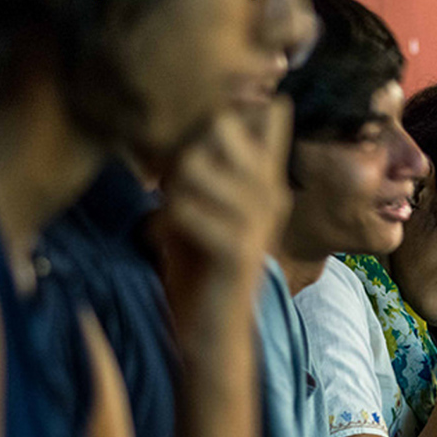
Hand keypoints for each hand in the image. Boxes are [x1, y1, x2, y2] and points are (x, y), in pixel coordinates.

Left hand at [152, 100, 290, 347]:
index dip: (230, 108)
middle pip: (220, 125)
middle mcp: (272, 194)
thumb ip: (202, 158)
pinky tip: (163, 236)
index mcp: (267, 178)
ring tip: (168, 211)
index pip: (267, 114)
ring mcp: (260, 222)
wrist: (208, 327)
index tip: (194, 138)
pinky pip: (185, 208)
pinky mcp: (241, 251)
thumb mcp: (198, 199)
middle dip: (183, 145)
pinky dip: (164, 220)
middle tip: (170, 181)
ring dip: (169, 187)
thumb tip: (189, 117)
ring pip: (193, 166)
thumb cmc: (197, 259)